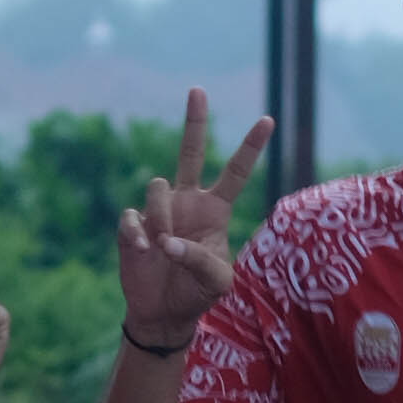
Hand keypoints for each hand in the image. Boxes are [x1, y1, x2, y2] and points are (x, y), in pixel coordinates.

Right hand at [115, 91, 272, 349]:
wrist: (164, 312)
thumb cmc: (197, 294)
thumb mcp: (216, 282)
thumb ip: (199, 259)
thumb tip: (166, 240)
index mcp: (214, 210)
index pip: (235, 171)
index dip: (250, 146)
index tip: (269, 119)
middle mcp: (187, 201)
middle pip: (189, 151)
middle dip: (194, 120)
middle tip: (198, 90)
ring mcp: (158, 210)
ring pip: (157, 187)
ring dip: (162, 216)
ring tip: (163, 249)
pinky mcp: (133, 225)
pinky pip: (133, 216)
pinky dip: (139, 235)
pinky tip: (144, 252)